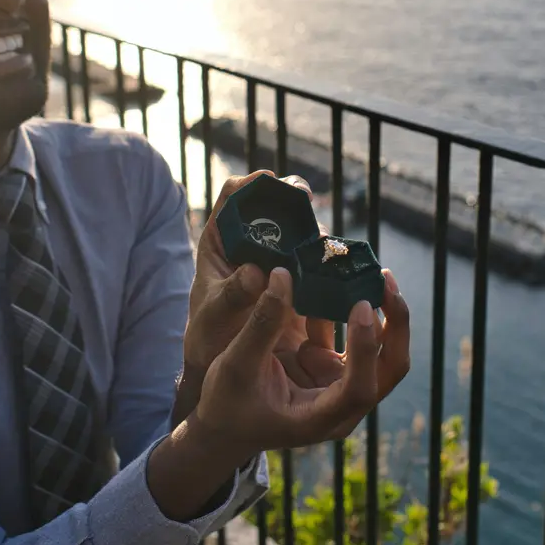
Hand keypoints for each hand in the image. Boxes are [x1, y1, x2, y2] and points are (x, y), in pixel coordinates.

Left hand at [184, 172, 332, 387]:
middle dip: (293, 198)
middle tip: (305, 200)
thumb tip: (254, 271)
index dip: (251, 183)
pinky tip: (335, 263)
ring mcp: (278, 259)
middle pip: (276, 206)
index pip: (234, 197)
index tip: (269, 180)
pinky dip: (326, 258)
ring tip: (321, 242)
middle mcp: (253, 242)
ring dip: (313, 230)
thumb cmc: (209, 335)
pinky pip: (315, 260)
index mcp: (222, 240)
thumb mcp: (214, 316)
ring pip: (300, 231)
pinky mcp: (298, 278)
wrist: (227, 364)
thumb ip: (232, 295)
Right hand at [189, 266, 410, 459]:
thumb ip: (261, 323)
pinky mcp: (334, 369)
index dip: (366, 348)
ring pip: (381, 352)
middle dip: (396, 325)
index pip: (359, 388)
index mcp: (318, 419)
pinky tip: (345, 281)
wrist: (224, 423)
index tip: (361, 306)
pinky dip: (353, 312)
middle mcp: (341, 406)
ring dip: (384, 315)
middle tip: (385, 282)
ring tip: (376, 275)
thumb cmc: (226, 403)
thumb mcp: (235, 364)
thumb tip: (283, 274)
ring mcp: (341, 387)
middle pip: (388, 369)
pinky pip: (354, 338)